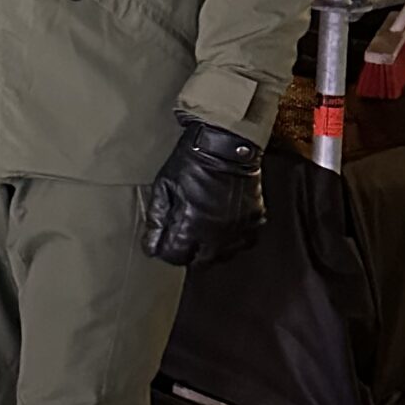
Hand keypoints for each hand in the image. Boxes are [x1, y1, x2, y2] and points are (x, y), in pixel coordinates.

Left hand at [142, 121, 264, 267]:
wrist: (227, 143)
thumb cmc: (192, 161)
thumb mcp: (165, 186)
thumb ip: (157, 219)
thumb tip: (150, 247)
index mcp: (190, 225)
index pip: (175, 257)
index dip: (166, 251)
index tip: (163, 241)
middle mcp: (216, 233)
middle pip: (199, 262)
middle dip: (187, 252)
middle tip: (182, 234)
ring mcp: (238, 229)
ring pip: (222, 255)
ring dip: (210, 248)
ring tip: (202, 228)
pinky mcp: (254, 221)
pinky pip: (242, 242)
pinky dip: (232, 238)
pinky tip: (223, 224)